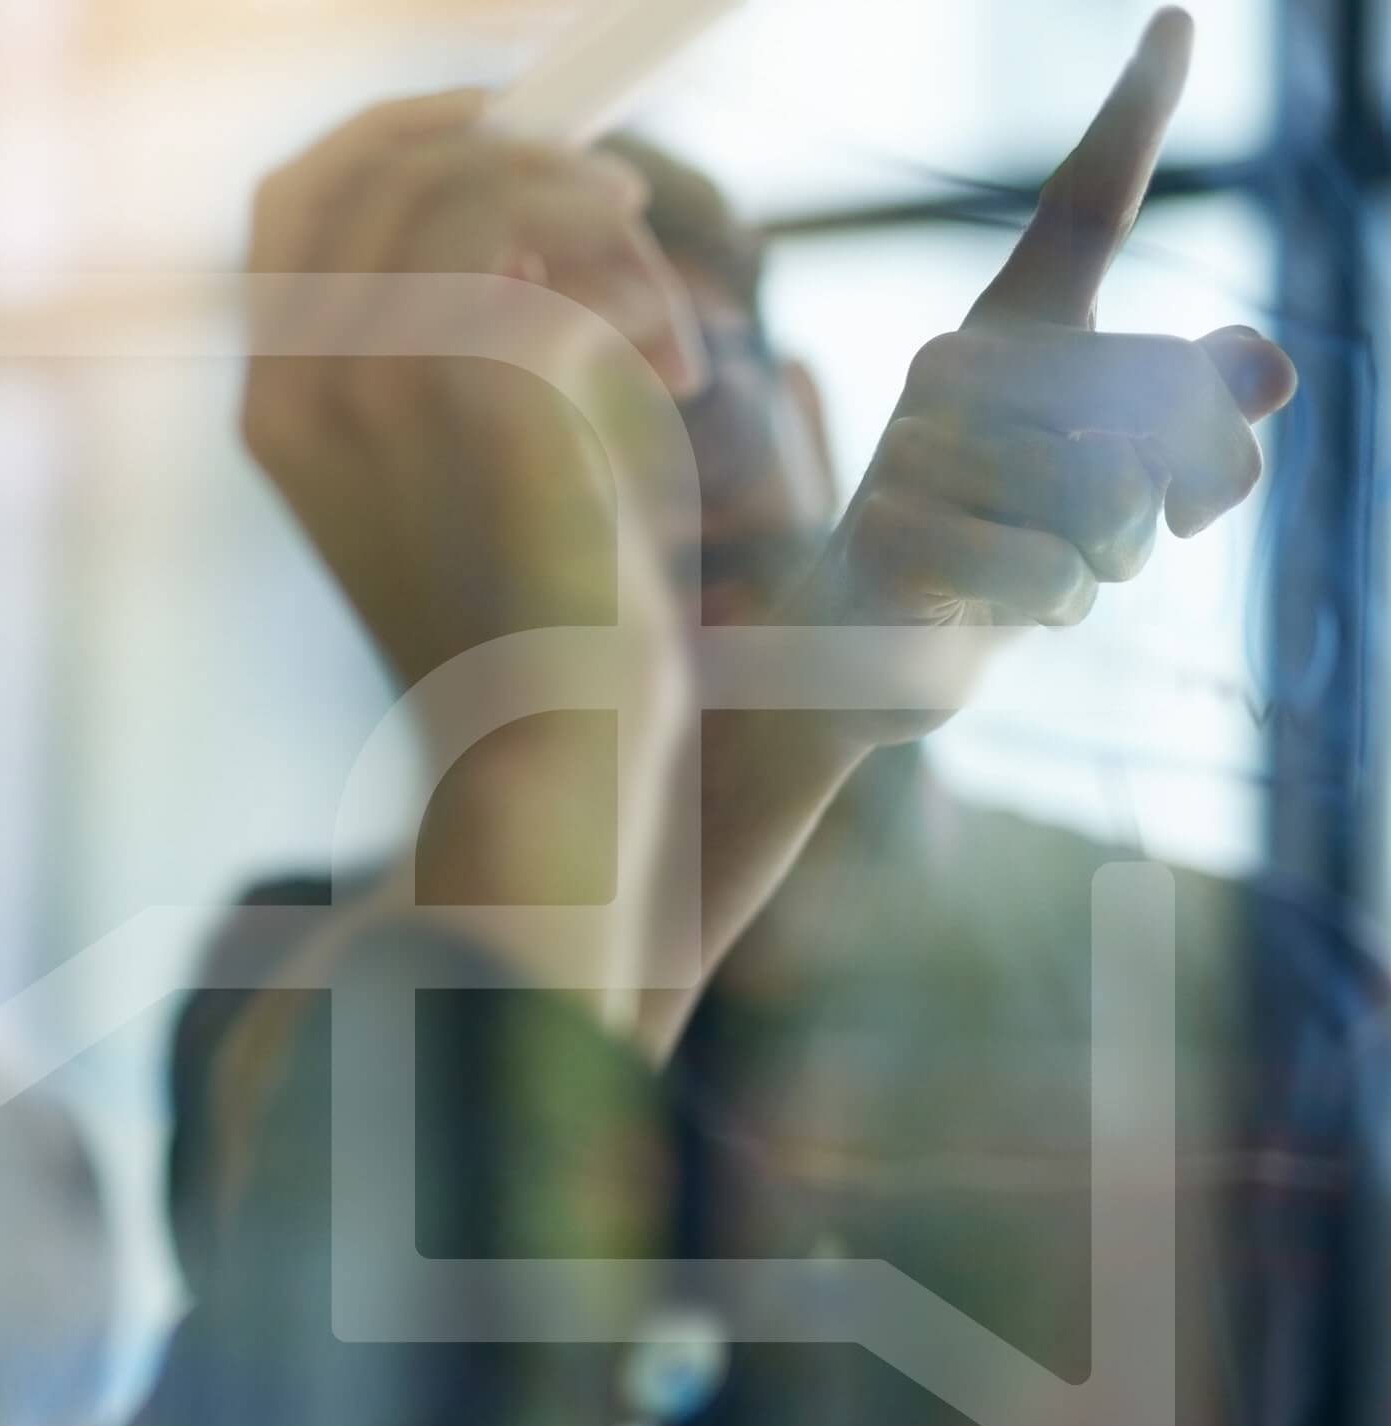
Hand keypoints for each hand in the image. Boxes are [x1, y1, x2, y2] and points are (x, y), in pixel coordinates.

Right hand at [239, 88, 700, 756]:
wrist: (546, 759)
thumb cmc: (525, 628)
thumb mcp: (458, 471)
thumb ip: (451, 347)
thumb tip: (530, 212)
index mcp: (279, 409)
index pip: (293, 201)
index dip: (394, 131)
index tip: (498, 118)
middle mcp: (301, 390)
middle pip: (369, 166)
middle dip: (502, 145)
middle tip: (613, 198)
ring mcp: (376, 390)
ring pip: (464, 183)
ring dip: (585, 212)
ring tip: (658, 312)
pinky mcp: (478, 396)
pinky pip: (549, 247)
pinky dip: (632, 278)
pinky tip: (675, 368)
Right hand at [790, 6, 1297, 744]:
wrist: (864, 659)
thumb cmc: (1000, 557)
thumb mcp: (1117, 491)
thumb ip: (1196, 424)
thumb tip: (1264, 366)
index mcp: (1013, 335)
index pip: (1085, 209)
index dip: (1134, 115)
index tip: (1178, 20)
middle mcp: (954, 365)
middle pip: (1155, 404)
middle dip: (1166, 499)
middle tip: (1097, 541)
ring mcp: (914, 443)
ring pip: (1109, 498)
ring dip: (1106, 564)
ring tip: (1037, 572)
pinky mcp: (891, 527)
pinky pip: (1051, 570)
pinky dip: (1053, 609)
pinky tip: (994, 607)